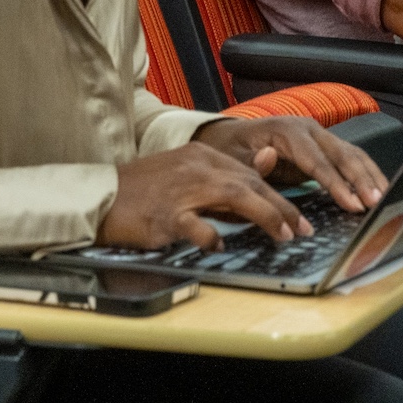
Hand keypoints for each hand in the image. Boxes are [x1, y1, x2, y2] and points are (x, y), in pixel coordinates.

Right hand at [98, 139, 309, 249]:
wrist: (101, 196)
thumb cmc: (146, 190)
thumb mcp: (188, 175)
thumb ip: (227, 173)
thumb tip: (269, 159)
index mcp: (202, 157)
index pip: (249, 175)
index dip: (277, 197)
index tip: (297, 219)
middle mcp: (195, 168)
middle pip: (248, 184)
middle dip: (280, 208)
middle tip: (300, 229)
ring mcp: (180, 191)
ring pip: (232, 196)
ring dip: (262, 216)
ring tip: (280, 235)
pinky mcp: (164, 215)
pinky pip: (194, 225)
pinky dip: (210, 235)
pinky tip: (219, 245)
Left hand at [195, 116, 387, 213]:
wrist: (231, 137)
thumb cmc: (232, 152)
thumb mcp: (234, 160)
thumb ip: (252, 164)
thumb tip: (270, 158)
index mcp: (287, 131)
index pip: (317, 161)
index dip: (337, 184)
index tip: (352, 204)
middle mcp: (308, 129)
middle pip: (342, 154)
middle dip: (361, 180)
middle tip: (377, 203)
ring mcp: (319, 135)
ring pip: (352, 153)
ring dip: (370, 176)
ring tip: (384, 198)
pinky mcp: (324, 145)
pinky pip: (350, 158)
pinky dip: (366, 173)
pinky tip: (377, 189)